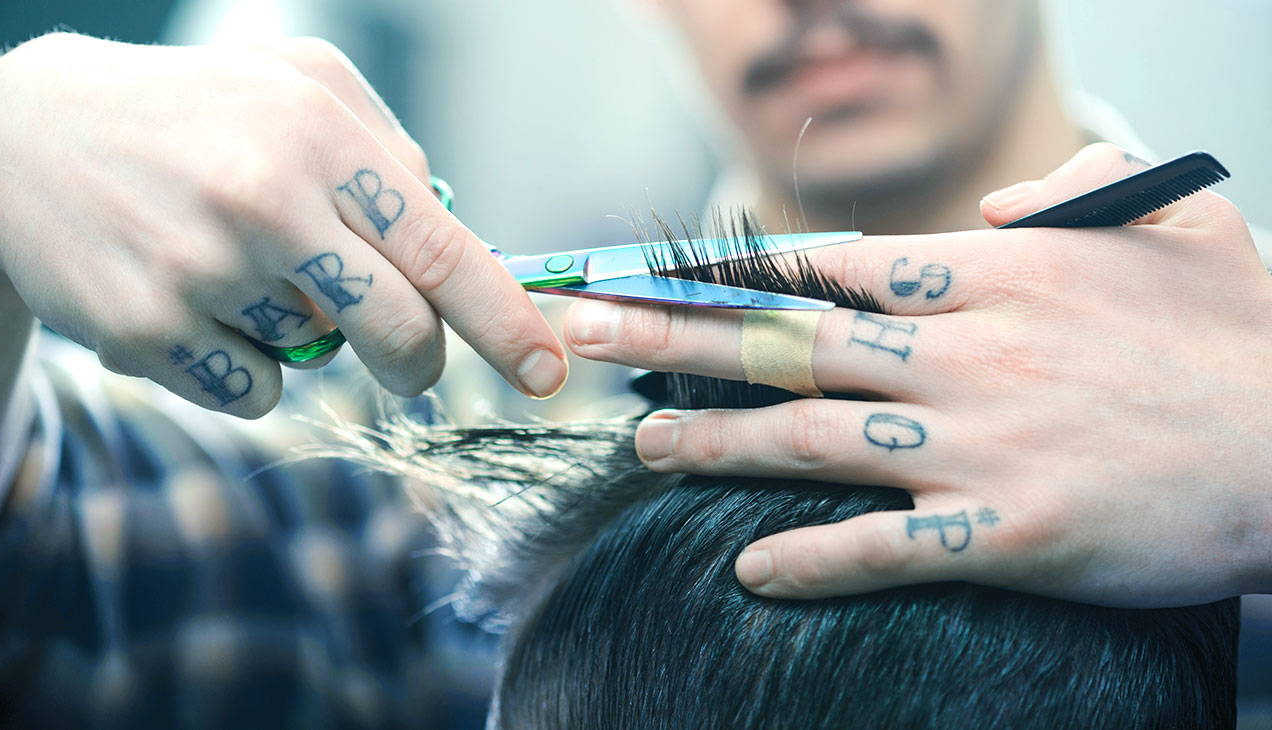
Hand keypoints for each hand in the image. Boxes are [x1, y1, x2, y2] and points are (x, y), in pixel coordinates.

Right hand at [0, 34, 566, 417]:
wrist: (18, 139)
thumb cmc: (190, 111)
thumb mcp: (298, 84)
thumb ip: (391, 150)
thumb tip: (457, 232)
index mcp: (315, 134)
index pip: (443, 250)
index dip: (506, 322)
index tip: (548, 372)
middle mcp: (261, 200)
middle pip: (401, 334)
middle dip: (419, 361)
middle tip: (406, 357)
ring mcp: (198, 271)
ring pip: (317, 363)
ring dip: (303, 334)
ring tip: (233, 266)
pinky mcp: (142, 332)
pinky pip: (252, 395)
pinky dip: (245, 367)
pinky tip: (193, 301)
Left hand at [565, 143, 1271, 606]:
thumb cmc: (1243, 332)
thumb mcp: (1176, 214)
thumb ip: (1072, 187)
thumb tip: (995, 200)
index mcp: (996, 274)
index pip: (830, 267)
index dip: (733, 271)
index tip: (657, 272)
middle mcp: (968, 355)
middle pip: (788, 343)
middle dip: (675, 340)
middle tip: (590, 339)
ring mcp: (982, 447)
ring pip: (812, 438)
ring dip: (715, 445)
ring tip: (642, 450)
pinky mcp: (1011, 533)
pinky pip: (885, 550)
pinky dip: (812, 560)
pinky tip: (751, 569)